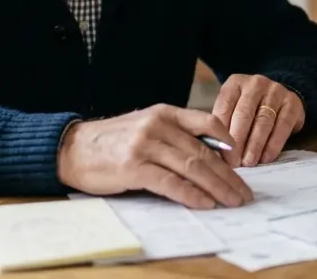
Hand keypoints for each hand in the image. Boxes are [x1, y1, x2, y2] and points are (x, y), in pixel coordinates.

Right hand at [57, 104, 252, 209]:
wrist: (73, 148)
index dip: (230, 143)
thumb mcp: (147, 126)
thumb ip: (175, 135)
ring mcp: (145, 145)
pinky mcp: (134, 167)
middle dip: (228, 175)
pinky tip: (205, 203)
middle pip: (204, 152)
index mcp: (165, 112)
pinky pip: (171, 183)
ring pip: (192, 167)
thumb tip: (212, 157)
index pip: (208, 122)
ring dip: (217, 187)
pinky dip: (191, 194)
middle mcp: (158, 125)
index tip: (241, 163)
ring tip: (232, 201)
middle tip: (244, 193)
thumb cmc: (113, 141)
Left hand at [211, 74, 305, 166]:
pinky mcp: (292, 103)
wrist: (279, 98)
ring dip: (255, 145)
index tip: (219, 154)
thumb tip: (216, 150)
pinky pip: (282, 126)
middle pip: (244, 114)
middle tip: (234, 162)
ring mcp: (276, 91)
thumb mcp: (233, 108)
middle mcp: (255, 84)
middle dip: (237, 141)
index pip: (224, 107)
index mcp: (235, 83)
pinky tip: (266, 158)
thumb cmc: (250, 109)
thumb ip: (224, 124)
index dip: (220, 132)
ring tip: (248, 163)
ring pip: (263, 121)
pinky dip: (273, 144)